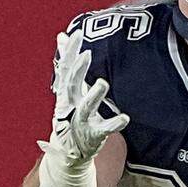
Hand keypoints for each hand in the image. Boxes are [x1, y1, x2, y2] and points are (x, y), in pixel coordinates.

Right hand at [44, 30, 128, 162]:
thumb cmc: (72, 114)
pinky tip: (125, 118)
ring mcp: (80, 121)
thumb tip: (62, 36)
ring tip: (103, 82)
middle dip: (78, 70)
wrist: (68, 152)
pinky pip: (104, 129)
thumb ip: (68, 64)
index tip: (77, 34)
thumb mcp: (68, 89)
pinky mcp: (92, 136)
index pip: (65, 69)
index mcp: (66, 94)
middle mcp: (70, 106)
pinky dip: (114, 124)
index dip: (70, 52)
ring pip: (86, 107)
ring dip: (94, 95)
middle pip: (71, 85)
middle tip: (87, 53)